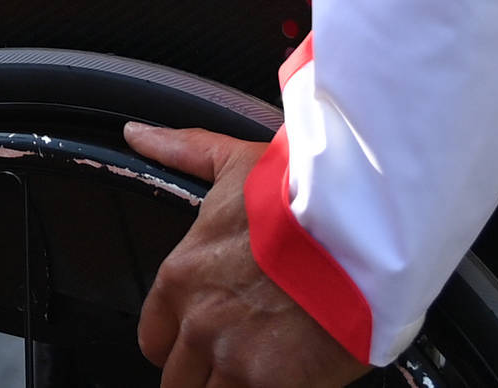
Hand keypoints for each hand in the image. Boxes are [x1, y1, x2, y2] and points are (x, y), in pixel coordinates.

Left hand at [128, 126, 364, 387]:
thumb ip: (180, 152)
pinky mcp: (273, 383)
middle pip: (179, 378)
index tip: (200, 342)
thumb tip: (137, 134)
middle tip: (239, 359)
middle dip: (204, 374)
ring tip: (260, 370)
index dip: (176, 345)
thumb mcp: (232, 162)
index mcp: (180, 277)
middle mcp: (198, 323)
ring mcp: (235, 358)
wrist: (360, 232)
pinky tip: (287, 379)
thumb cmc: (301, 195)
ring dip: (229, 386)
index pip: (153, 339)